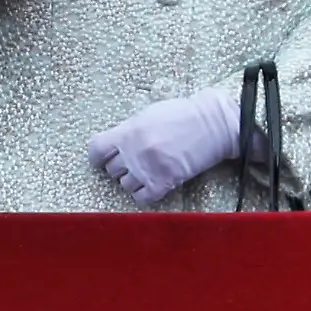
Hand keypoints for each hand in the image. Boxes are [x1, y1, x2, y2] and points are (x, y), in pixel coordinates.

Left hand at [87, 89, 239, 204]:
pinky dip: (145, 191)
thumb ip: (128, 130)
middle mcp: (135, 152)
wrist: (214, 123)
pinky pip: (141, 197)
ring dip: (135, 178)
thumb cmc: (183, 114)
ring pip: (125, 184)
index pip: (96, 150)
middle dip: (122, 164)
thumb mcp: (149, 114)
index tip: (104, 156)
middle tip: (137, 157)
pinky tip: (155, 181)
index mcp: (129, 131)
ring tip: (149, 168)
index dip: (98, 155)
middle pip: (111, 169)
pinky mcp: (164, 182)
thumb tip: (113, 145)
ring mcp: (148, 169)